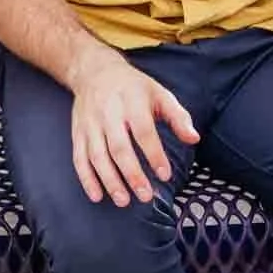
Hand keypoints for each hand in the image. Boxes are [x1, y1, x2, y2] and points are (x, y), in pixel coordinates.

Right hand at [65, 49, 199, 207]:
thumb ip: (178, 117)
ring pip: (98, 156)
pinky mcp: (79, 133)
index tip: (165, 175)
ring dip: (110, 180)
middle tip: (145, 196)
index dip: (154, 154)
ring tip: (124, 200)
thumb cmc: (133, 87)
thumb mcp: (159, 94)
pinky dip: (86, 179)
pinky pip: (80, 158)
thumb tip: (194, 139)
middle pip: (119, 147)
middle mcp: (109, 113)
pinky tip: (98, 195)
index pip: (143, 131)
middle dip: (132, 174)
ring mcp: (91, 124)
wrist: (94, 72)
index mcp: (132, 102)